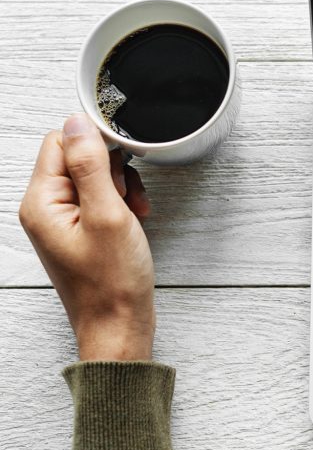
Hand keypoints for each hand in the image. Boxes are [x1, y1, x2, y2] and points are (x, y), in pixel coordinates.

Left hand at [19, 113, 153, 360]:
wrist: (119, 326)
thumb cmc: (113, 282)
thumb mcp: (107, 214)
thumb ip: (90, 165)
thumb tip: (77, 122)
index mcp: (41, 202)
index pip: (60, 142)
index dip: (96, 144)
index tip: (124, 158)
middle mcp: (44, 209)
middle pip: (77, 158)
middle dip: (112, 169)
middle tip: (127, 196)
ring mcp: (61, 221)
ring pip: (93, 177)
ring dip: (121, 186)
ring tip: (134, 212)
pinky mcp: (79, 231)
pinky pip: (99, 199)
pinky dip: (121, 203)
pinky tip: (134, 219)